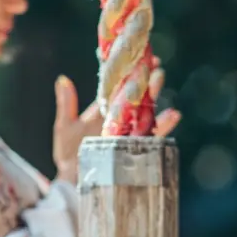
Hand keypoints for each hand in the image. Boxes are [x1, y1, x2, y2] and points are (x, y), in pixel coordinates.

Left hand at [51, 62, 180, 183]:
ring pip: (147, 109)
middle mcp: (121, 118)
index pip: (118, 85)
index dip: (126, 70)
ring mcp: (130, 132)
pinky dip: (164, 124)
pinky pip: (154, 135)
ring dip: (154, 94)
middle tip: (154, 62)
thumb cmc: (69, 155)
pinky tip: (173, 114)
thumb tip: (62, 79)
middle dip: (145, 78)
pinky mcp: (137, 147)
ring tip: (160, 78)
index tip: (134, 53)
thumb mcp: (65, 128)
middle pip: (136, 94)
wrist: (74, 182)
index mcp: (105, 109)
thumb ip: (67, 105)